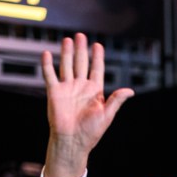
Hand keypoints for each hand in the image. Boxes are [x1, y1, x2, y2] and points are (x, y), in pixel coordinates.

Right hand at [40, 33, 134, 176]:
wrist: (72, 141)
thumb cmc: (91, 132)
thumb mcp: (107, 115)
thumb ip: (116, 101)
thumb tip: (130, 91)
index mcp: (95, 91)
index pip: (96, 69)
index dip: (97, 57)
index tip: (98, 45)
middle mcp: (80, 87)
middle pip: (81, 63)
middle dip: (81, 49)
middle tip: (81, 35)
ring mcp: (67, 89)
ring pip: (66, 66)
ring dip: (67, 53)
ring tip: (68, 40)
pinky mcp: (54, 93)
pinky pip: (50, 76)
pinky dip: (47, 65)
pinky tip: (46, 54)